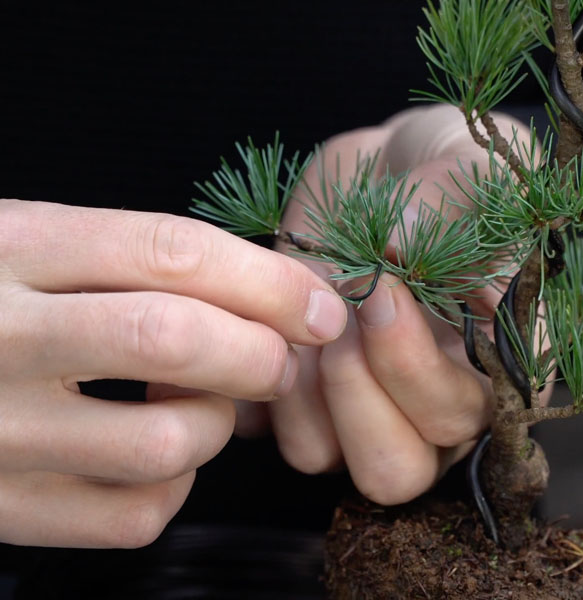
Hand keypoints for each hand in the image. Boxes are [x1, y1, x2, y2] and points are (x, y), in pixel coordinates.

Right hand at [0, 200, 346, 547]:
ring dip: (216, 425)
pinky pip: (135, 514)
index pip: (169, 251)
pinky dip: (176, 487)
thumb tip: (281, 301)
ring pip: (167, 440)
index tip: (321, 304)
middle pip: (175, 340)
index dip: (267, 279)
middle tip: (278, 358)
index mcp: (9, 246)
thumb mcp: (33, 246)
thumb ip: (135, 263)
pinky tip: (154, 457)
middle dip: (259, 352)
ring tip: (197, 405)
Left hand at [234, 105, 542, 503]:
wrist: (391, 175)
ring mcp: (371, 413)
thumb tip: (398, 244)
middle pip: (399, 469)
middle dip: (359, 390)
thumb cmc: (451, 175)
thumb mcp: (471, 169)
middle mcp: (435, 408)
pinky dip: (262, 385)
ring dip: (307, 387)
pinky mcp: (308, 402)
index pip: (470, 423)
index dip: (418, 372)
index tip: (384, 289)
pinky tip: (274, 320)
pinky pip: (274, 432)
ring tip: (306, 310)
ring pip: (329, 460)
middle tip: (343, 307)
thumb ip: (455, 203)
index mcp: (497, 369)